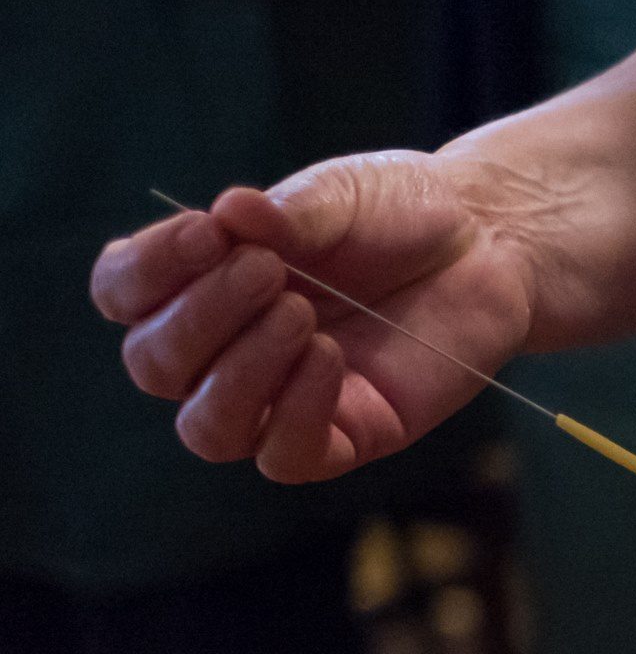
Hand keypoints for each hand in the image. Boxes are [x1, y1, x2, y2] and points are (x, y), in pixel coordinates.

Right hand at [92, 151, 558, 481]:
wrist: (492, 241)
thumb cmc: (400, 214)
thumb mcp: (339, 197)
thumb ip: (286, 214)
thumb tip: (230, 216)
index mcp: (205, 281)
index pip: (126, 295)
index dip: (149, 271)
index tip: (208, 232)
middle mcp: (229, 348)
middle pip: (156, 366)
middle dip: (200, 317)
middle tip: (269, 271)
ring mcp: (283, 398)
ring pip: (208, 428)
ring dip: (239, 372)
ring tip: (299, 317)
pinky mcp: (346, 434)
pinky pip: (287, 456)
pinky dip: (293, 412)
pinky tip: (329, 360)